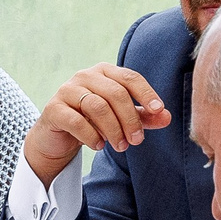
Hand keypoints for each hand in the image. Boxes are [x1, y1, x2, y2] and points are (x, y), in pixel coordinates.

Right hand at [24, 64, 169, 185]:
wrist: (58, 137)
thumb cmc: (93, 122)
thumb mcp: (121, 119)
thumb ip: (143, 116)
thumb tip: (167, 117)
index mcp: (104, 72)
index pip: (130, 78)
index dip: (146, 93)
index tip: (158, 111)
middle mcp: (85, 76)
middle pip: (115, 93)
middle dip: (130, 119)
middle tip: (137, 140)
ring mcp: (67, 90)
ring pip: (97, 106)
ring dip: (113, 129)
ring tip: (120, 146)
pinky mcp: (53, 109)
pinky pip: (76, 121)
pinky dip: (91, 135)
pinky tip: (98, 146)